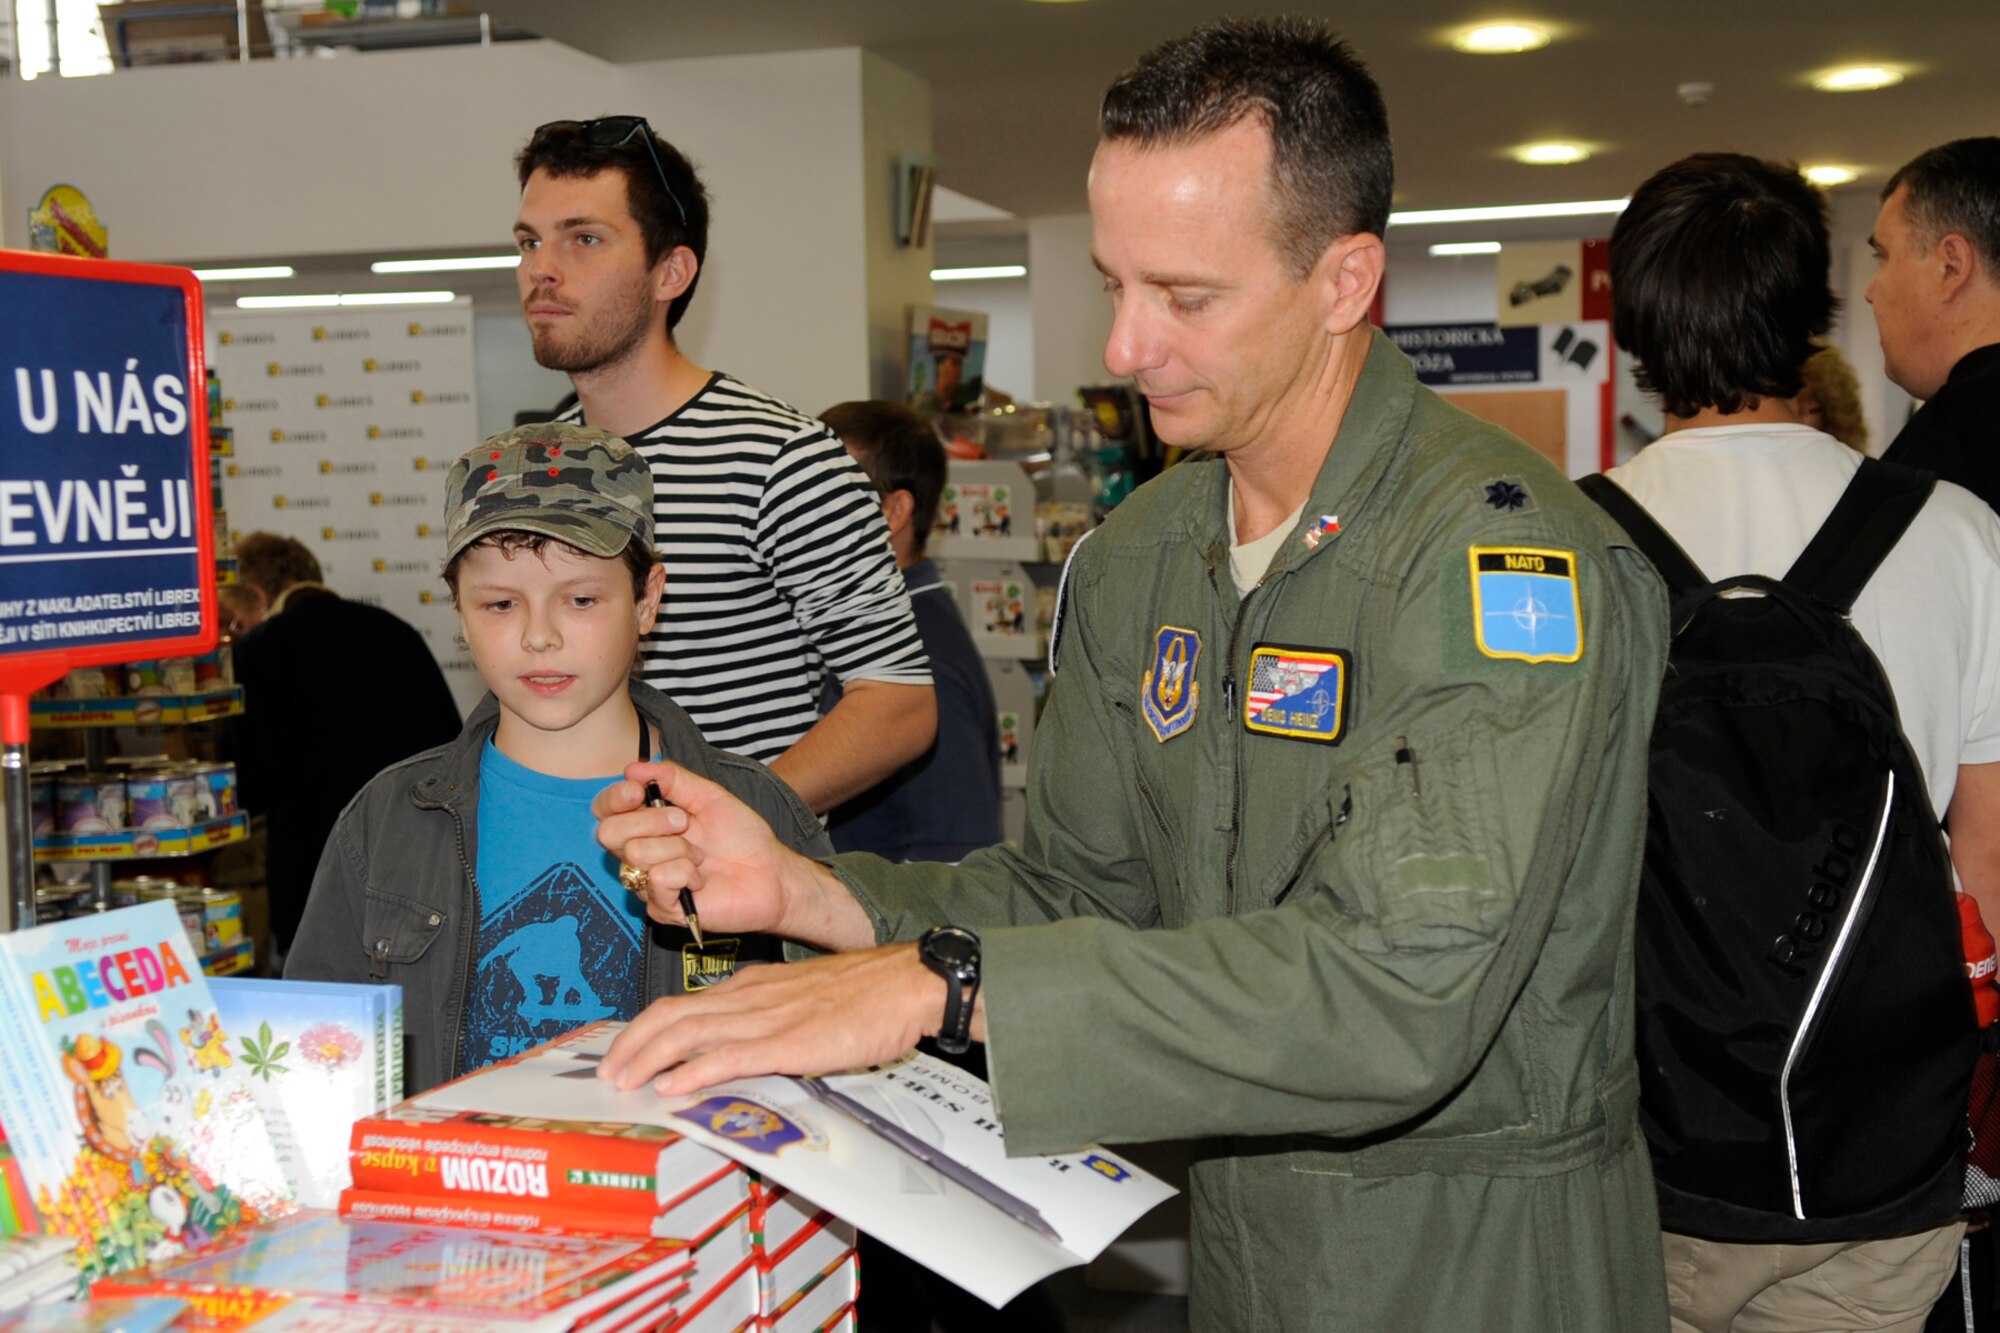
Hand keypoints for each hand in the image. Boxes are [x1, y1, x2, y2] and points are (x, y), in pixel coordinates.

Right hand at [594, 760, 799, 937]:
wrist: (771, 872)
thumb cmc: (741, 837)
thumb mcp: (708, 796)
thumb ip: (672, 779)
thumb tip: (633, 768)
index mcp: (646, 824)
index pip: (605, 810)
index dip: (615, 798)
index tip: (639, 790)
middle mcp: (640, 854)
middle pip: (608, 833)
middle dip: (649, 820)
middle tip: (684, 822)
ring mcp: (648, 884)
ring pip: (635, 854)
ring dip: (678, 847)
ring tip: (701, 856)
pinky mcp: (663, 909)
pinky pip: (658, 880)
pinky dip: (686, 872)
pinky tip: (701, 879)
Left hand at [598, 945, 944, 1094]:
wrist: (907, 983)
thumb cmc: (867, 993)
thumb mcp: (806, 999)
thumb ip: (771, 1017)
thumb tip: (745, 1045)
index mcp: (754, 986)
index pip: (684, 1004)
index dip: (647, 1028)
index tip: (625, 1050)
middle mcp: (751, 997)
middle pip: (673, 1015)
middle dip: (633, 1043)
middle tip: (609, 1072)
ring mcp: (767, 1018)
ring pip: (690, 1033)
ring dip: (649, 1059)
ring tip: (625, 1081)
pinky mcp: (789, 1042)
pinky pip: (730, 1056)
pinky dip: (695, 1071)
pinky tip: (674, 1086)